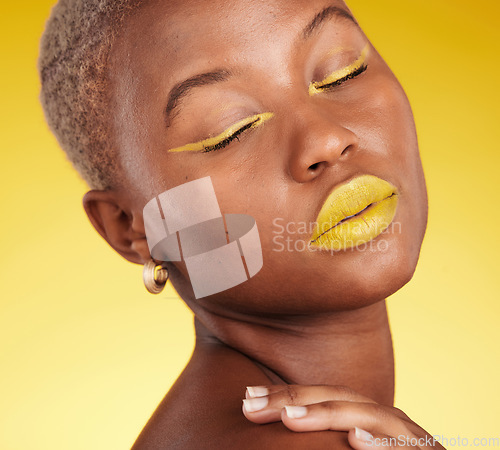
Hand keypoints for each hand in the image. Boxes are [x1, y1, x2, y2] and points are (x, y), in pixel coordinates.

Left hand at [242, 385, 444, 448]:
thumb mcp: (351, 443)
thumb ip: (325, 436)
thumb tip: (283, 424)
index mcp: (363, 414)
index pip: (318, 397)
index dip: (283, 395)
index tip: (247, 398)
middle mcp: (382, 416)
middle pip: (334, 398)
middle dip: (291, 400)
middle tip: (250, 406)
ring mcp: (406, 434)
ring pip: (366, 415)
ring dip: (327, 415)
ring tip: (290, 418)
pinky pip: (403, 447)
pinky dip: (381, 444)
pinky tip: (355, 440)